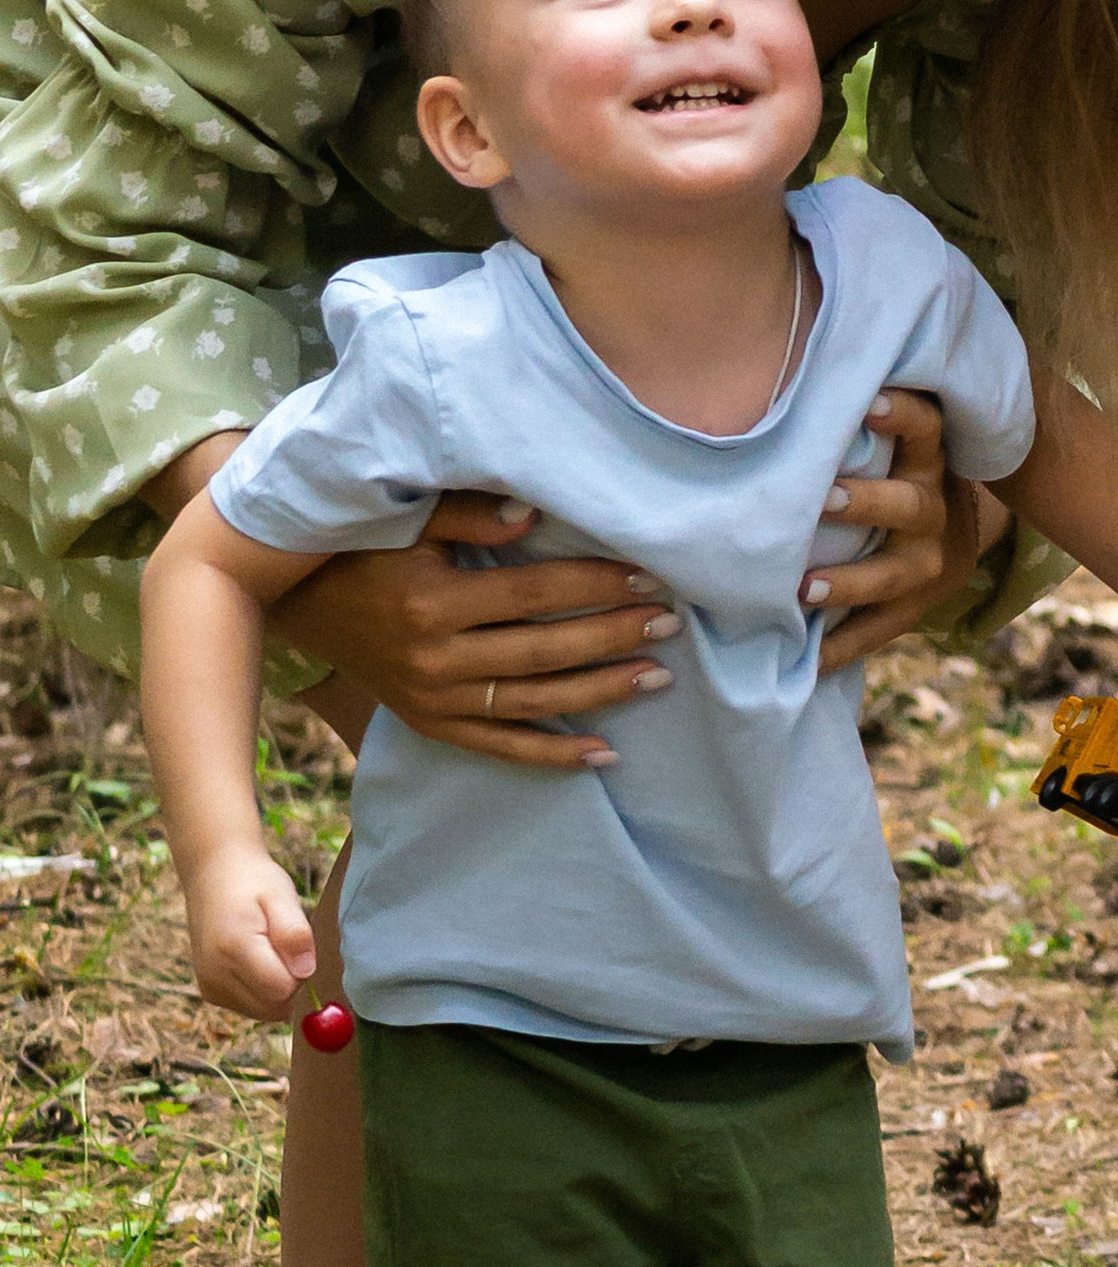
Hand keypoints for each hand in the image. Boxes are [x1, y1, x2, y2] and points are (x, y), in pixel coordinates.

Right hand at [185, 838, 314, 1018]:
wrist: (214, 873)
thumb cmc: (253, 881)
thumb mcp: (281, 894)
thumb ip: (294, 933)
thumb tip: (306, 972)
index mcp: (234, 948)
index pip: (283, 990)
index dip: (301, 972)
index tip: (297, 944)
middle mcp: (216, 975)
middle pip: (273, 1007)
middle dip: (290, 982)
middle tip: (284, 944)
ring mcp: (209, 986)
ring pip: (262, 1011)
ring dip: (276, 988)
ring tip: (269, 948)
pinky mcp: (209, 992)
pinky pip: (249, 1006)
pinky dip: (262, 990)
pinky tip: (257, 959)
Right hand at [287, 497, 680, 772]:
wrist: (298, 603)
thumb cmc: (364, 548)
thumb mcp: (407, 519)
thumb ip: (470, 512)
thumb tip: (536, 511)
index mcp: (434, 602)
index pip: (535, 594)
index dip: (595, 584)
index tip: (649, 574)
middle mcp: (436, 660)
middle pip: (544, 651)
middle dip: (613, 635)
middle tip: (670, 621)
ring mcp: (433, 701)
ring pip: (532, 702)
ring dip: (601, 692)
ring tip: (659, 676)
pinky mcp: (430, 725)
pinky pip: (499, 746)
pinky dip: (551, 755)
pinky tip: (604, 754)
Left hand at [813, 389, 968, 672]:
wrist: (955, 538)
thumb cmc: (895, 473)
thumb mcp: (899, 446)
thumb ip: (859, 421)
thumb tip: (787, 367)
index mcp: (928, 460)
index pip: (925, 428)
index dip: (901, 414)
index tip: (869, 401)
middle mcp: (932, 508)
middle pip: (907, 504)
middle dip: (866, 503)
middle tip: (823, 498)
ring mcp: (925, 563)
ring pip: (891, 575)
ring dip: (848, 582)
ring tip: (804, 589)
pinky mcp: (913, 609)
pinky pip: (878, 630)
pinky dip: (841, 646)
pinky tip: (806, 658)